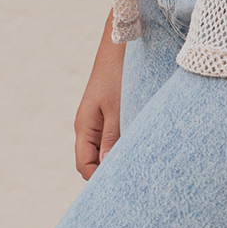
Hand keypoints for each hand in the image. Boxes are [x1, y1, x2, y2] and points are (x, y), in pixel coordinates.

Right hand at [73, 10, 124, 179]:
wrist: (121, 40)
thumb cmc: (117, 73)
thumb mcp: (116, 108)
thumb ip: (111, 138)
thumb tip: (107, 168)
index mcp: (84, 127)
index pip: (84, 165)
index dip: (99, 179)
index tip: (120, 187)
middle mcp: (89, 124)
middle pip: (94, 159)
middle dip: (110, 170)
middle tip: (134, 179)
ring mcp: (100, 116)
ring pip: (106, 147)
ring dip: (119, 154)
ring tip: (141, 163)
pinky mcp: (112, 108)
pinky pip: (115, 133)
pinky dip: (124, 140)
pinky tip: (142, 142)